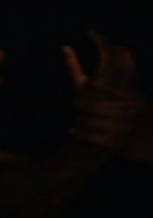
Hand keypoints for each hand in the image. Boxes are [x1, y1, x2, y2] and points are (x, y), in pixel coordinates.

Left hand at [66, 35, 152, 160]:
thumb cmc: (145, 119)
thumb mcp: (139, 100)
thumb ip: (122, 88)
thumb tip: (101, 73)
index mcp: (132, 97)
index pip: (100, 87)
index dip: (87, 88)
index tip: (83, 89)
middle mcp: (128, 112)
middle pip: (90, 104)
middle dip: (78, 104)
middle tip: (75, 104)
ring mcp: (122, 128)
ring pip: (87, 121)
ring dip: (79, 120)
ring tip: (77, 119)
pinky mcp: (116, 144)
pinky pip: (89, 137)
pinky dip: (78, 133)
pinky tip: (72, 131)